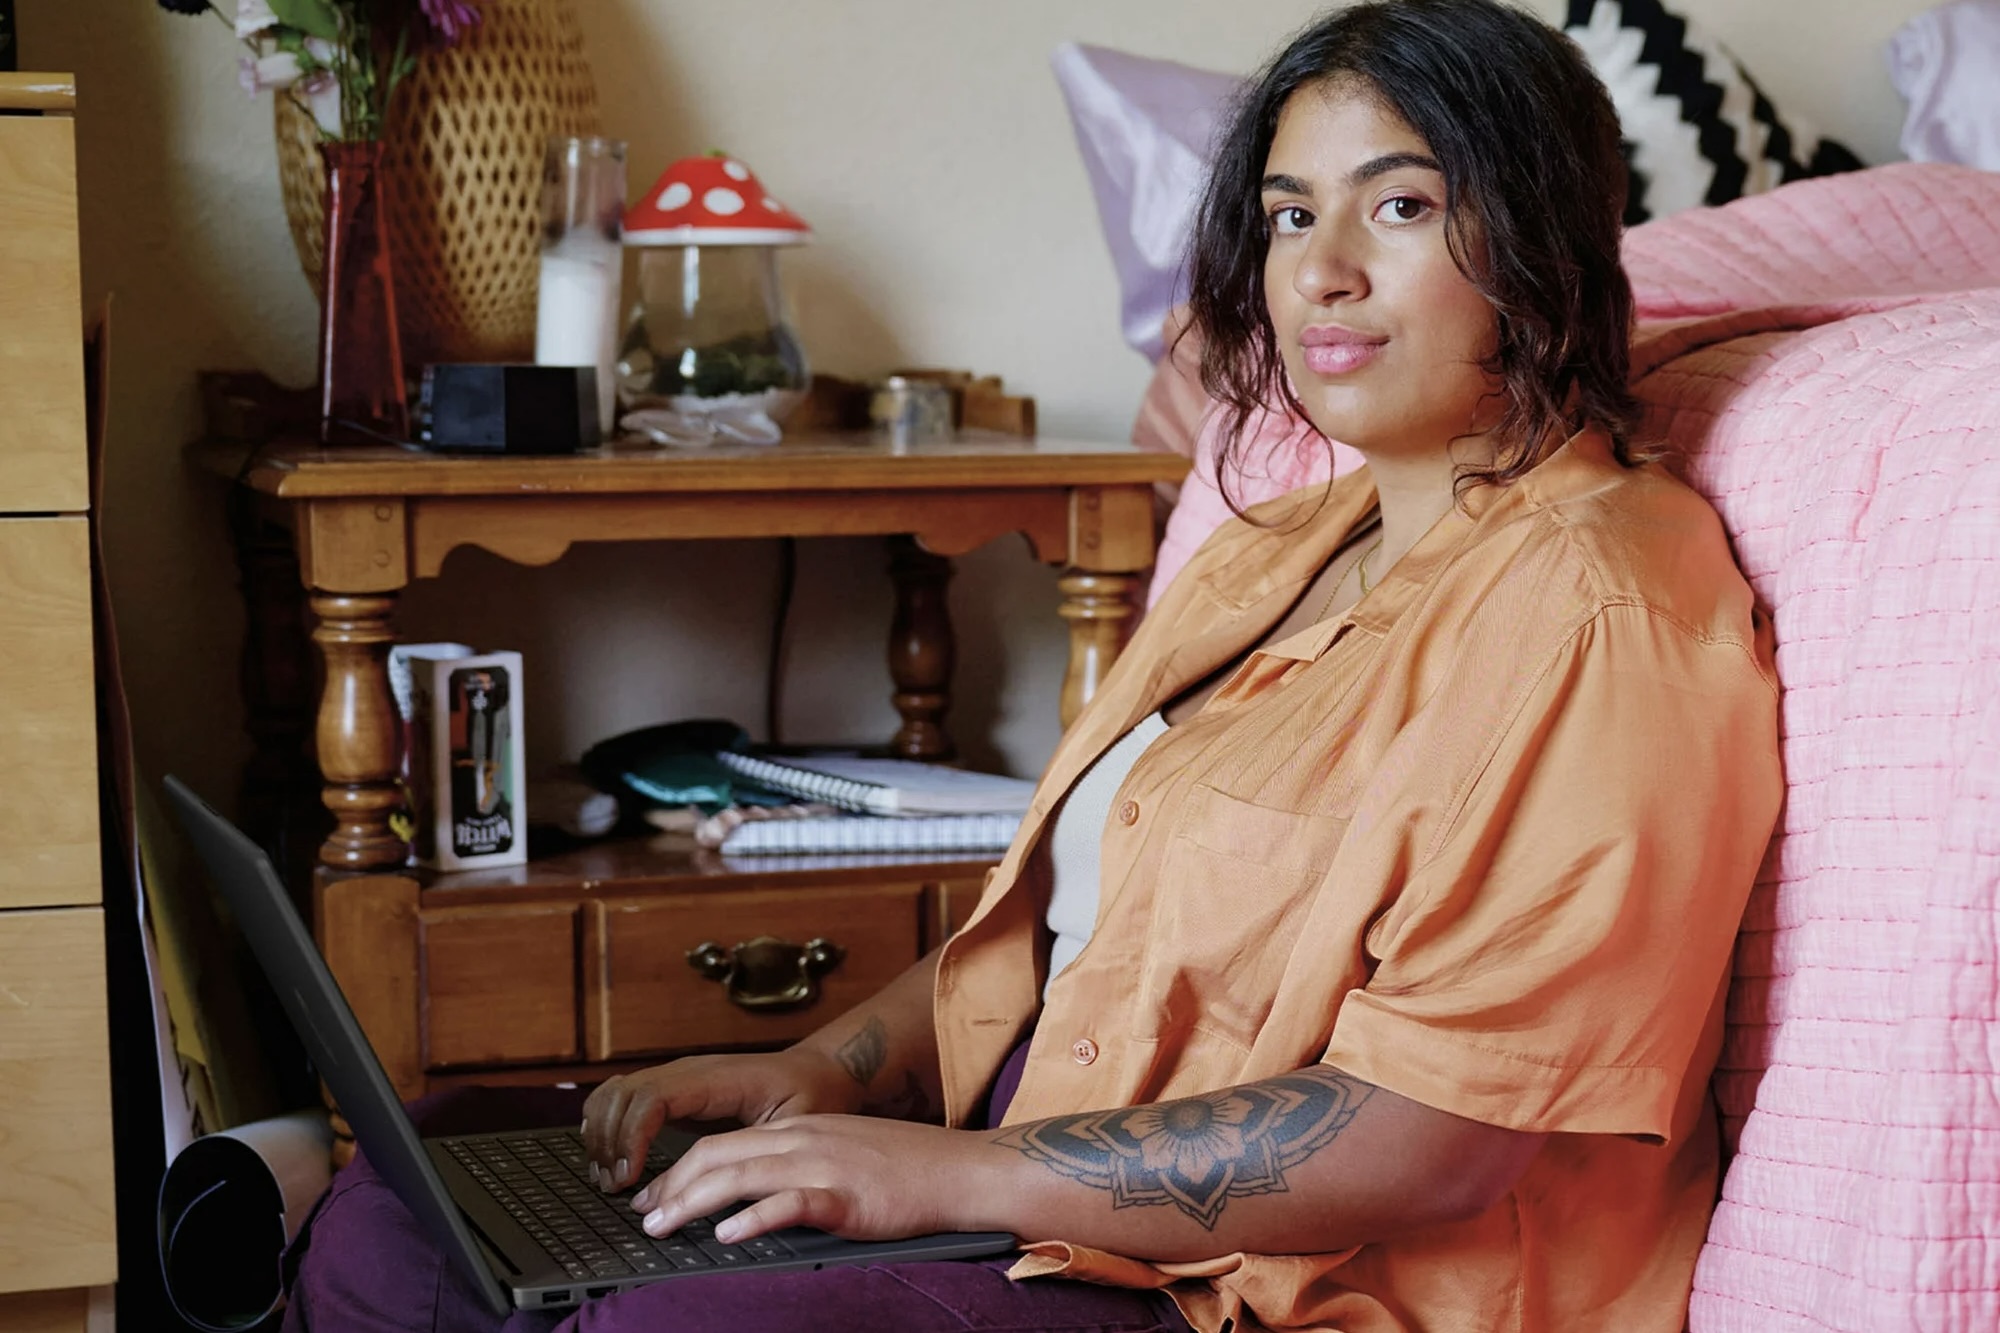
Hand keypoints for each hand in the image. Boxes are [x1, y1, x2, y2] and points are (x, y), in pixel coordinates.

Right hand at [582, 1048, 863, 1190]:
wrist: (815, 1072)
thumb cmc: (809, 1098)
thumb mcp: (797, 1125)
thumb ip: (762, 1152)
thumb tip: (728, 1188)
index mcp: (716, 1078)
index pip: (653, 1096)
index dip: (631, 1136)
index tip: (629, 1177)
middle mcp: (688, 1070)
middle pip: (624, 1093)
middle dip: (610, 1141)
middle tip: (615, 1187)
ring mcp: (677, 1076)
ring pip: (616, 1091)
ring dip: (603, 1133)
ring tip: (610, 1179)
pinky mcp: (672, 1089)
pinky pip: (624, 1095)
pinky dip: (608, 1124)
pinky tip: (611, 1157)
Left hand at [630, 1114, 997, 1244]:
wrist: (961, 1169)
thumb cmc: (908, 1168)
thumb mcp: (844, 1153)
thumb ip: (801, 1166)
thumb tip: (757, 1195)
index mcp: (801, 1128)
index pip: (724, 1142)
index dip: (681, 1169)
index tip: (654, 1196)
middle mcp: (805, 1138)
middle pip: (720, 1154)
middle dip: (673, 1185)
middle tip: (644, 1216)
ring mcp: (825, 1163)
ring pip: (743, 1175)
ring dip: (695, 1202)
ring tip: (664, 1226)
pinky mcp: (847, 1195)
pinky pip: (791, 1202)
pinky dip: (754, 1218)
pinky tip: (729, 1235)